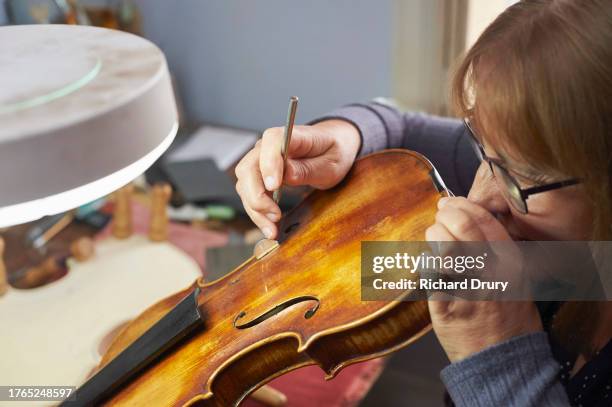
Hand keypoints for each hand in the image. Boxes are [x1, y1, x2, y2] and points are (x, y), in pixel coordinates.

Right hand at [235, 120, 360, 238]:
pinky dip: (256, 213)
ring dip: (255, 209)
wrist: (331, 148)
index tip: (273, 186)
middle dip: (257, 196)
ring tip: (273, 229)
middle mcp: (267, 146)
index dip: (269, 163)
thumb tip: (287, 175)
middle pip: (249, 168)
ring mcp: (259, 161)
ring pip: (244, 185)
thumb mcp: (331, 163)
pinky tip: (269, 226)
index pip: (271, 141)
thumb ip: (309, 168)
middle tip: (275, 216)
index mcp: (290, 135)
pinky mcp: (258, 176)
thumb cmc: (332, 152)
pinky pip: (249, 195)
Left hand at [425, 196, 542, 361]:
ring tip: (433, 241)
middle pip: (461, 227)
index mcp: (511, 262)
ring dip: (432, 237)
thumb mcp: (516, 279)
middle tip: (438, 217)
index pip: (484, 220)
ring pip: (442, 247)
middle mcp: (492, 272)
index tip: (449, 202)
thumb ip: (496, 251)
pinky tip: (427, 266)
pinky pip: (429, 273)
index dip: (461, 206)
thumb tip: (468, 220)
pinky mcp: (446, 305)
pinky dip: (424, 264)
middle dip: (444, 216)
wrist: (503, 360)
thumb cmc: (507, 318)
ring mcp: (469, 288)